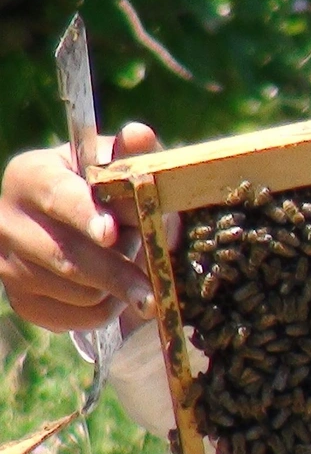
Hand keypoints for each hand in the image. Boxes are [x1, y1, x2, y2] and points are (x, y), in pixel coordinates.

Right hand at [0, 122, 161, 332]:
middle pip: (69, 257)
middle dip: (119, 271)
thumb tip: (140, 135)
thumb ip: (131, 154)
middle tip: (153, 283)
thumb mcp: (116, 165)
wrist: (73, 223)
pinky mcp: (22, 301)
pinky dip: (108, 310)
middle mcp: (7, 220)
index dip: (86, 215)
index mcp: (30, 176)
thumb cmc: (102, 187)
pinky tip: (115, 291)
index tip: (111, 232)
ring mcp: (8, 265)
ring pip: (79, 292)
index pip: (58, 198)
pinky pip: (78, 318)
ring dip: (118, 287)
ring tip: (130, 264)